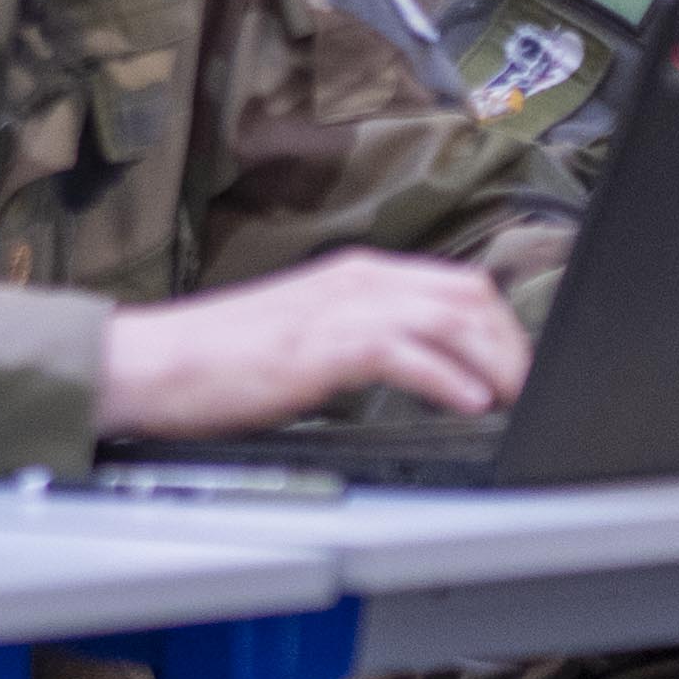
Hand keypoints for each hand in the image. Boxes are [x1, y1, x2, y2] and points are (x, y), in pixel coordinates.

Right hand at [95, 252, 530, 437]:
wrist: (153, 363)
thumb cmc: (218, 360)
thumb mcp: (305, 336)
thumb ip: (360, 339)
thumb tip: (416, 367)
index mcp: (354, 275)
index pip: (454, 284)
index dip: (498, 325)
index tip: (515, 364)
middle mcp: (355, 280)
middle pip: (467, 294)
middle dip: (509, 341)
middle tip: (524, 386)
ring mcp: (339, 308)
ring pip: (449, 318)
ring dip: (492, 361)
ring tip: (509, 397)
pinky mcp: (322, 346)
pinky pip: (407, 353)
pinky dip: (448, 378)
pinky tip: (468, 403)